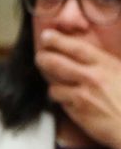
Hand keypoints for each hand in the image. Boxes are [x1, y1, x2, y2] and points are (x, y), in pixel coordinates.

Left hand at [35, 29, 120, 148]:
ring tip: (58, 83)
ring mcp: (83, 96)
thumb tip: (91, 59)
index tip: (47, 35)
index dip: (59, 40)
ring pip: (54, 85)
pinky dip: (62, 100)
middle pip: (56, 63)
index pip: (77, 48)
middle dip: (44, 58)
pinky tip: (68, 100)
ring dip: (54, 85)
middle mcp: (92, 78)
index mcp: (107, 65)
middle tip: (40, 57)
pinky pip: (60, 102)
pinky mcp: (77, 113)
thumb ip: (106, 65)